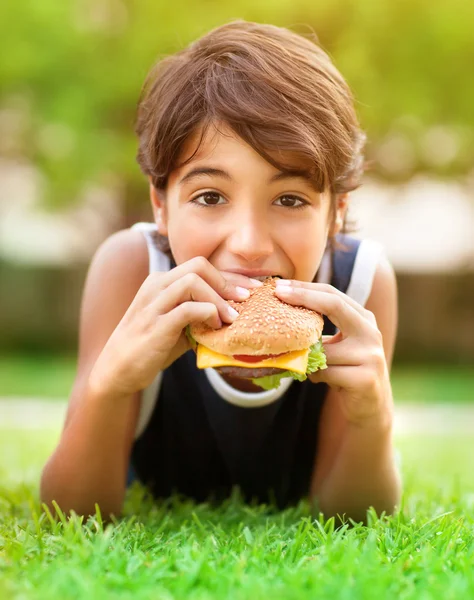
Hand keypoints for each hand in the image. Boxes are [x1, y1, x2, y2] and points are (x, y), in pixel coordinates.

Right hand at [88, 257, 261, 397]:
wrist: (117, 371)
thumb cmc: (150, 347)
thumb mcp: (176, 325)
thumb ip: (198, 315)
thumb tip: (234, 315)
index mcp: (161, 282)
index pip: (200, 267)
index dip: (230, 275)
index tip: (251, 288)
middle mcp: (156, 286)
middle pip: (198, 265)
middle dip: (227, 281)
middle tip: (245, 299)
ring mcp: (153, 304)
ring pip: (193, 281)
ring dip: (219, 298)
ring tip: (232, 317)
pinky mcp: (155, 324)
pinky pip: (188, 308)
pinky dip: (208, 313)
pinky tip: (216, 326)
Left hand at [275, 280, 392, 427]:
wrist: (370, 407)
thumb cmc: (346, 371)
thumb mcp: (337, 346)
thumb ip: (320, 330)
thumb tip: (281, 312)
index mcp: (364, 319)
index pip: (333, 295)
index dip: (306, 289)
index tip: (280, 286)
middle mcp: (371, 333)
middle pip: (335, 305)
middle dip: (303, 296)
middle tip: (278, 292)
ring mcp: (371, 355)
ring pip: (323, 348)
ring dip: (306, 355)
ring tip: (303, 362)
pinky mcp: (365, 379)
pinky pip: (326, 372)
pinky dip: (315, 375)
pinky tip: (317, 378)